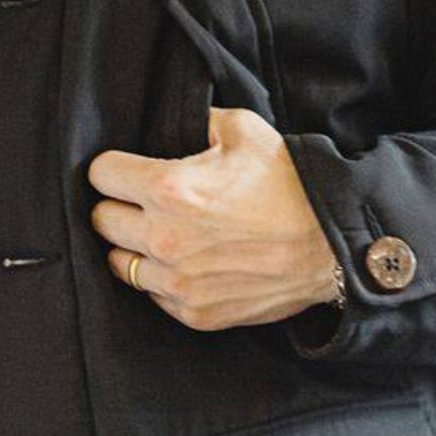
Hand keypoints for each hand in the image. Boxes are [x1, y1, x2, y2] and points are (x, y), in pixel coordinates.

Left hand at [87, 106, 339, 330]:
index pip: (101, 175)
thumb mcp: (243, 131)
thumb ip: (193, 122)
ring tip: (165, 233)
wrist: (334, 245)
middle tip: (147, 201)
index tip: (127, 170)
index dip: (114, 167)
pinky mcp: (193, 313)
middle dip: (120, 206)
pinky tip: (187, 262)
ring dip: (135, 246)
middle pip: (102, 220)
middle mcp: (165, 239)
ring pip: (119, 262)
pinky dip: (162, 279)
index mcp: (170, 189)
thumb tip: (168, 124)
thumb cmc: (292, 185)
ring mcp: (177, 283)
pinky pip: (152, 296)